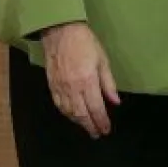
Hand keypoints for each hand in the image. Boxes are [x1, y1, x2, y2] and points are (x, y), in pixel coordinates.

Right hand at [40, 21, 120, 138]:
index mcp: (87, 81)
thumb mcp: (103, 60)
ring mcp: (60, 88)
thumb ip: (108, 83)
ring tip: (87, 127)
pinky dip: (66, 114)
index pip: (95, 108)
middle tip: (97, 134)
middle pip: (81, 114)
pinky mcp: (51, 85)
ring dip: (78, 122)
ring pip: (69, 112)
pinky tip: (72, 116)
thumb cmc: (86, 43)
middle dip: (90, 126)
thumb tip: (115, 102)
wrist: (60, 32)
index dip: (101, 121)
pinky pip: (59, 105)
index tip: (106, 130)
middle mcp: (72, 88)